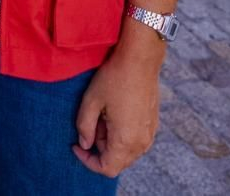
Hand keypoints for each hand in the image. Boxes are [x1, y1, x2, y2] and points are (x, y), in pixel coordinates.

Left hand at [73, 40, 162, 176]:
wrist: (140, 60)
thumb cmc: (114, 78)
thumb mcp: (90, 101)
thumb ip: (84, 127)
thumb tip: (85, 144)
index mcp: (126, 140)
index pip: (107, 168)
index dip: (88, 161)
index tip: (76, 146)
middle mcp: (142, 142)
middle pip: (118, 162)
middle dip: (99, 149)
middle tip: (89, 124)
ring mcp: (150, 133)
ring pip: (127, 152)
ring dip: (110, 141)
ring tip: (100, 116)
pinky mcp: (153, 124)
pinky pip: (135, 140)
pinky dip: (121, 134)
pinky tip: (113, 113)